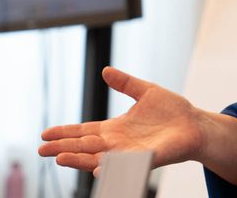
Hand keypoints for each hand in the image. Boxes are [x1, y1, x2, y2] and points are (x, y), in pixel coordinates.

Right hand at [38, 66, 202, 174]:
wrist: (195, 124)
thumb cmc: (171, 110)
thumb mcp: (145, 91)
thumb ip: (125, 83)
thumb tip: (105, 70)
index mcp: (115, 129)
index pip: (84, 131)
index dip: (65, 132)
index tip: (44, 134)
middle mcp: (119, 144)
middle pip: (85, 147)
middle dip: (64, 148)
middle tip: (42, 150)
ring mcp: (132, 153)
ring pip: (100, 158)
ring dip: (80, 159)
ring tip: (61, 158)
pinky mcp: (149, 158)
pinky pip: (128, 164)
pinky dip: (113, 166)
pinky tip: (98, 167)